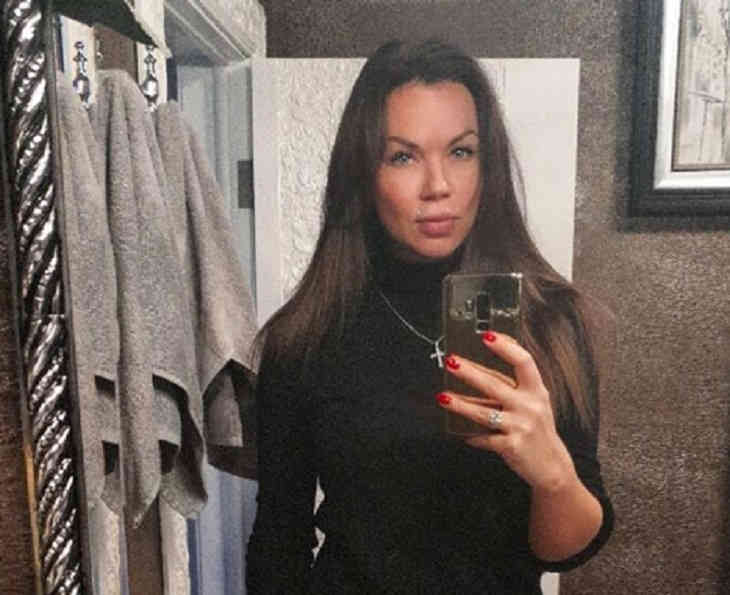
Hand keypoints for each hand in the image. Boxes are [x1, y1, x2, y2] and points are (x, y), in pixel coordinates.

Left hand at [436, 331, 576, 492]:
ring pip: (483, 412)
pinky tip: (463, 435)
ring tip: (442, 397)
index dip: (506, 347)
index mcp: (536, 391)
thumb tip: (483, 363)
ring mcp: (520, 426)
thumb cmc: (538, 428)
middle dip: (469, 372)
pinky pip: (484, 438)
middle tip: (451, 362)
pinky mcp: (511, 446)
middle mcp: (530, 406)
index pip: (524, 361)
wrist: (552, 466)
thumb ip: (516, 384)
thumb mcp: (535, 402)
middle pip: (495, 384)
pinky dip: (472, 437)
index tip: (487, 336)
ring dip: (460, 405)